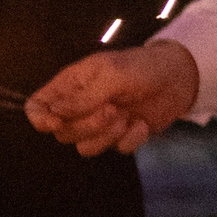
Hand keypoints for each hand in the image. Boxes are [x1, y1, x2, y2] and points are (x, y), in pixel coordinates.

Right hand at [26, 40, 199, 155]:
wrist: (180, 76)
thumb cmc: (143, 67)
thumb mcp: (112, 75)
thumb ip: (83, 97)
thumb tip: (53, 113)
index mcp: (70, 86)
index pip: (36, 108)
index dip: (40, 119)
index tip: (58, 122)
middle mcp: (80, 106)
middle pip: (62, 133)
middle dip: (87, 126)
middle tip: (113, 110)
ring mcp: (100, 123)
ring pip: (85, 147)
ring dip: (106, 137)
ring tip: (127, 117)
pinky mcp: (122, 135)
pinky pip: (116, 150)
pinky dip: (130, 140)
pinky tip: (142, 124)